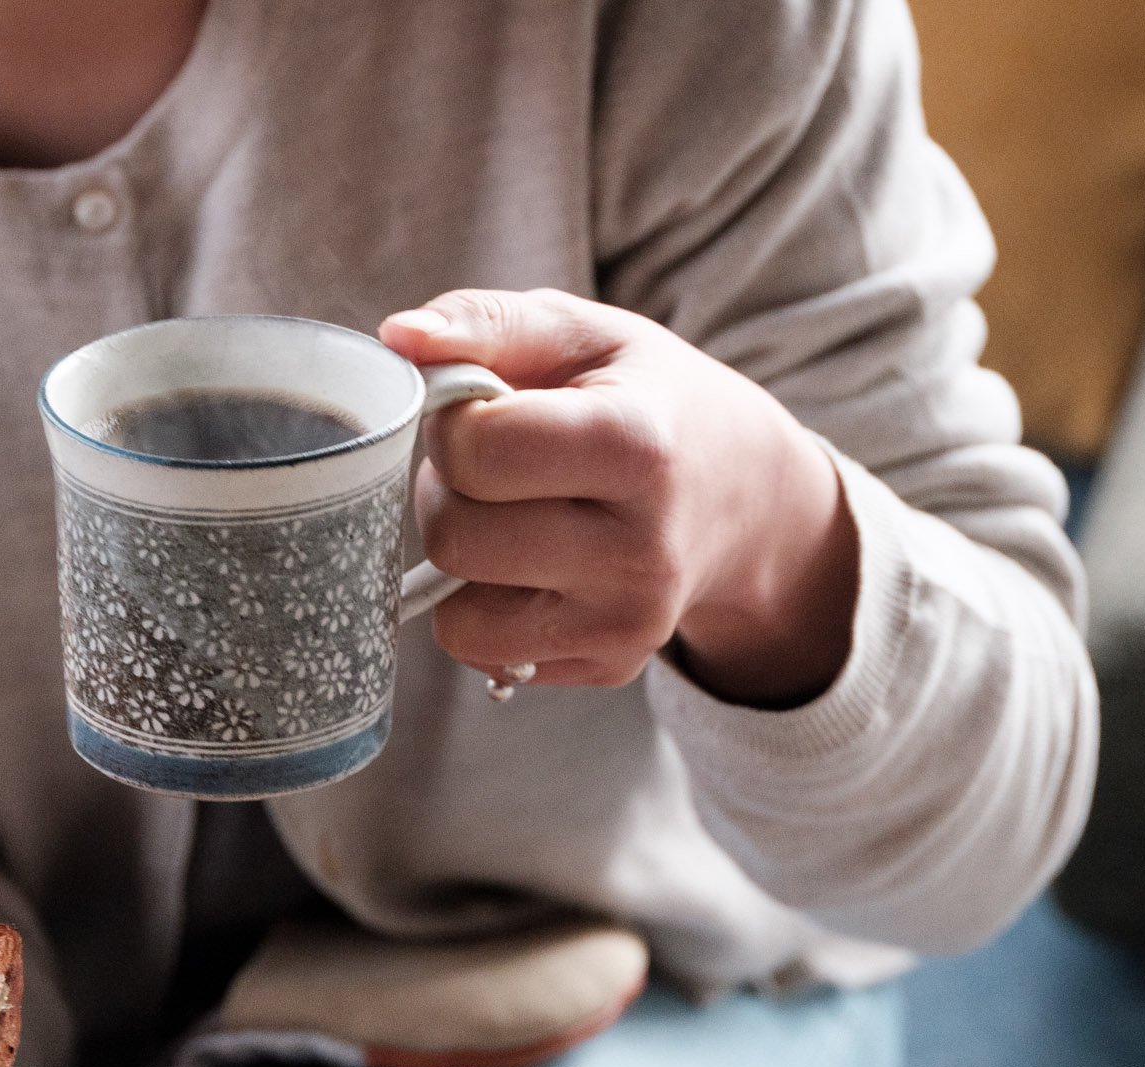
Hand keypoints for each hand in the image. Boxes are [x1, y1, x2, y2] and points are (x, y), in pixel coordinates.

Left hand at [380, 288, 858, 706]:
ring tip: (513, 514)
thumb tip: (398, 337)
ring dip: (461, 559)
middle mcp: (640, 552)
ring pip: (456, 617)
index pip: (475, 451)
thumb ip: (486, 322)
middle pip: (455, 539)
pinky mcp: (609, 666)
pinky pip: (482, 652)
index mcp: (636, 446)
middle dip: (450, 492)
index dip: (453, 422)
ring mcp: (626, 623)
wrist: (746, 494)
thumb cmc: (647, 400)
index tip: (487, 407)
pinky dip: (483, 608)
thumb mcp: (584, 334)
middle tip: (497, 465)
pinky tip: (533, 566)